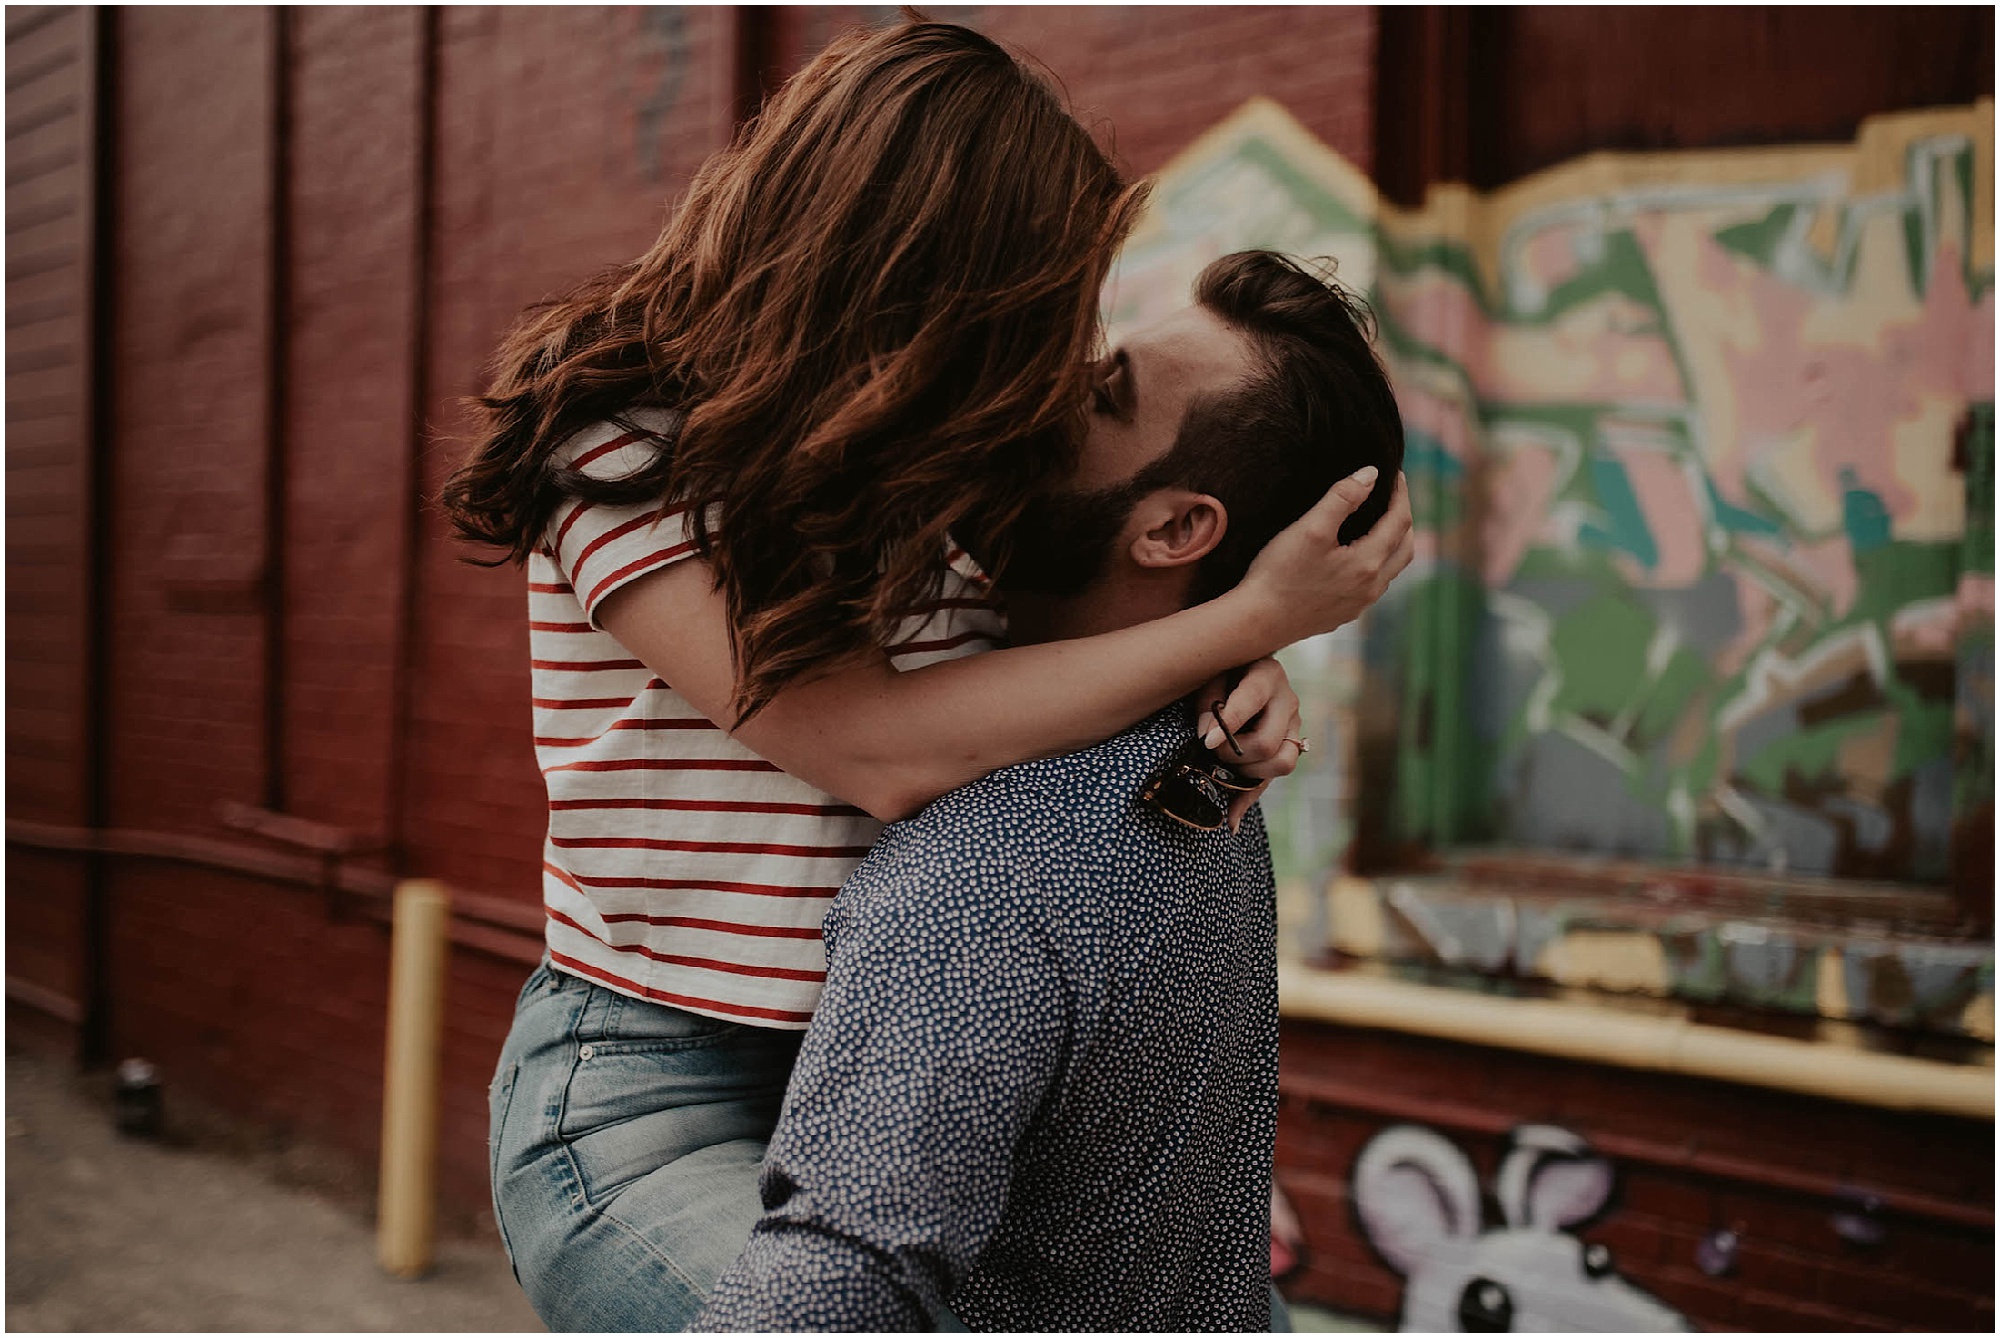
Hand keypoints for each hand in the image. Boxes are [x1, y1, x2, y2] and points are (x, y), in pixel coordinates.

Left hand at [1193, 656, 1302, 832]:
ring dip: (1247, 772)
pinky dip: (1249, 797)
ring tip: (1222, 764)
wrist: (1244, 669)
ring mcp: (1294, 726)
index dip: (1230, 723)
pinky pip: (1274, 777)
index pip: (1252, 699)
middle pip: (1268, 743)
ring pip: (1282, 763)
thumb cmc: (1222, 671)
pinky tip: (1230, 818)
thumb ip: (1208, 703)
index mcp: (1267, 675)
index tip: (1207, 741)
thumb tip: (1209, 738)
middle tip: (1210, 750)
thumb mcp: (1211, 675)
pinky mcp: (1289, 747)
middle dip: (1234, 754)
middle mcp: (1287, 701)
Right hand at [1238, 467, 1414, 647]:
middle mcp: (1371, 588)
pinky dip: (1376, 562)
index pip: (1400, 520)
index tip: (1395, 474)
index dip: (1401, 493)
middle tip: (1392, 495)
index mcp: (1368, 564)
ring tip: (1379, 521)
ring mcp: (1359, 604)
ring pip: (1391, 569)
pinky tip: (1357, 555)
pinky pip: (1373, 585)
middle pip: (1405, 546)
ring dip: (1392, 542)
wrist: (1257, 621)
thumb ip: (1343, 497)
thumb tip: (1371, 474)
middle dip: (1403, 517)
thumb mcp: (1310, 528)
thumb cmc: (1279, 574)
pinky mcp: (1344, 614)